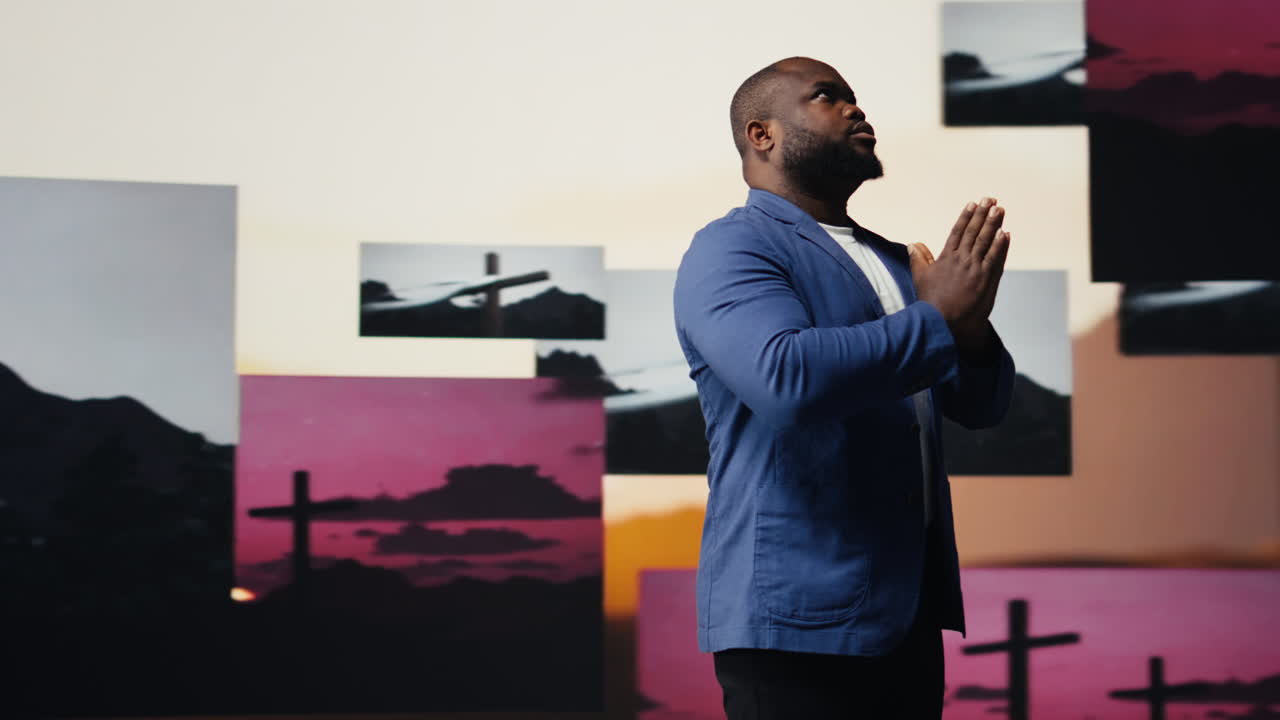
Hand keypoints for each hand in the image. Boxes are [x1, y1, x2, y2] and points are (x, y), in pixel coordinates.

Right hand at [911, 198, 1009, 336]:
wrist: (944, 322)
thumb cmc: (930, 301)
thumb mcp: (920, 278)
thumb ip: (919, 258)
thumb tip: (913, 244)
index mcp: (946, 257)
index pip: (957, 232)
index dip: (965, 217)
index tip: (972, 204)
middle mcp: (962, 260)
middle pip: (974, 232)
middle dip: (982, 215)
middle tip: (990, 200)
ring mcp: (975, 269)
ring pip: (986, 241)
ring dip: (994, 224)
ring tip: (999, 210)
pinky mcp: (986, 279)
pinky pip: (995, 258)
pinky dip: (1000, 245)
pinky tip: (1005, 233)